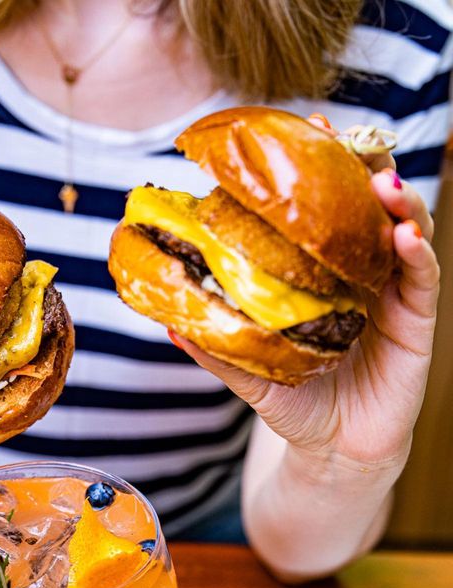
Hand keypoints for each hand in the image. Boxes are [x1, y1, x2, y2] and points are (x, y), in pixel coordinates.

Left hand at [171, 117, 438, 474]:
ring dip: (396, 202)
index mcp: (323, 279)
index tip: (303, 131)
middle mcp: (360, 278)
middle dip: (360, 167)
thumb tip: (170, 324)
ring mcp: (392, 297)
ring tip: (381, 180)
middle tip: (342, 135)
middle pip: (367, 210)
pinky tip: (402, 234)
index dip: (319, 172)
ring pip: (402, 233)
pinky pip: (423, 280)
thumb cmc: (296, 406)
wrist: (332, 451)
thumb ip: (220, 349)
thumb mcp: (254, 373)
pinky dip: (417, 253)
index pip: (325, 215)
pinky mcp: (416, 324)